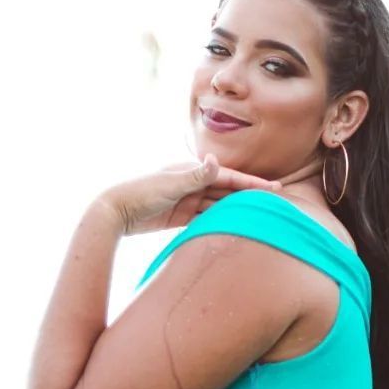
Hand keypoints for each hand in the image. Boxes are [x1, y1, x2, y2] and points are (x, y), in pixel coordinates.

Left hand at [100, 153, 281, 235]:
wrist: (115, 211)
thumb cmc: (140, 194)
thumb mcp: (170, 185)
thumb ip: (195, 176)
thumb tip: (216, 160)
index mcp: (191, 172)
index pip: (228, 177)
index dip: (252, 183)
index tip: (274, 188)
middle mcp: (191, 184)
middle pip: (226, 191)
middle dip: (249, 195)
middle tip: (274, 203)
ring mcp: (185, 201)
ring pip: (217, 205)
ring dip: (236, 209)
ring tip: (259, 217)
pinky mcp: (178, 217)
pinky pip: (204, 219)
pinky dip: (218, 222)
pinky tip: (232, 228)